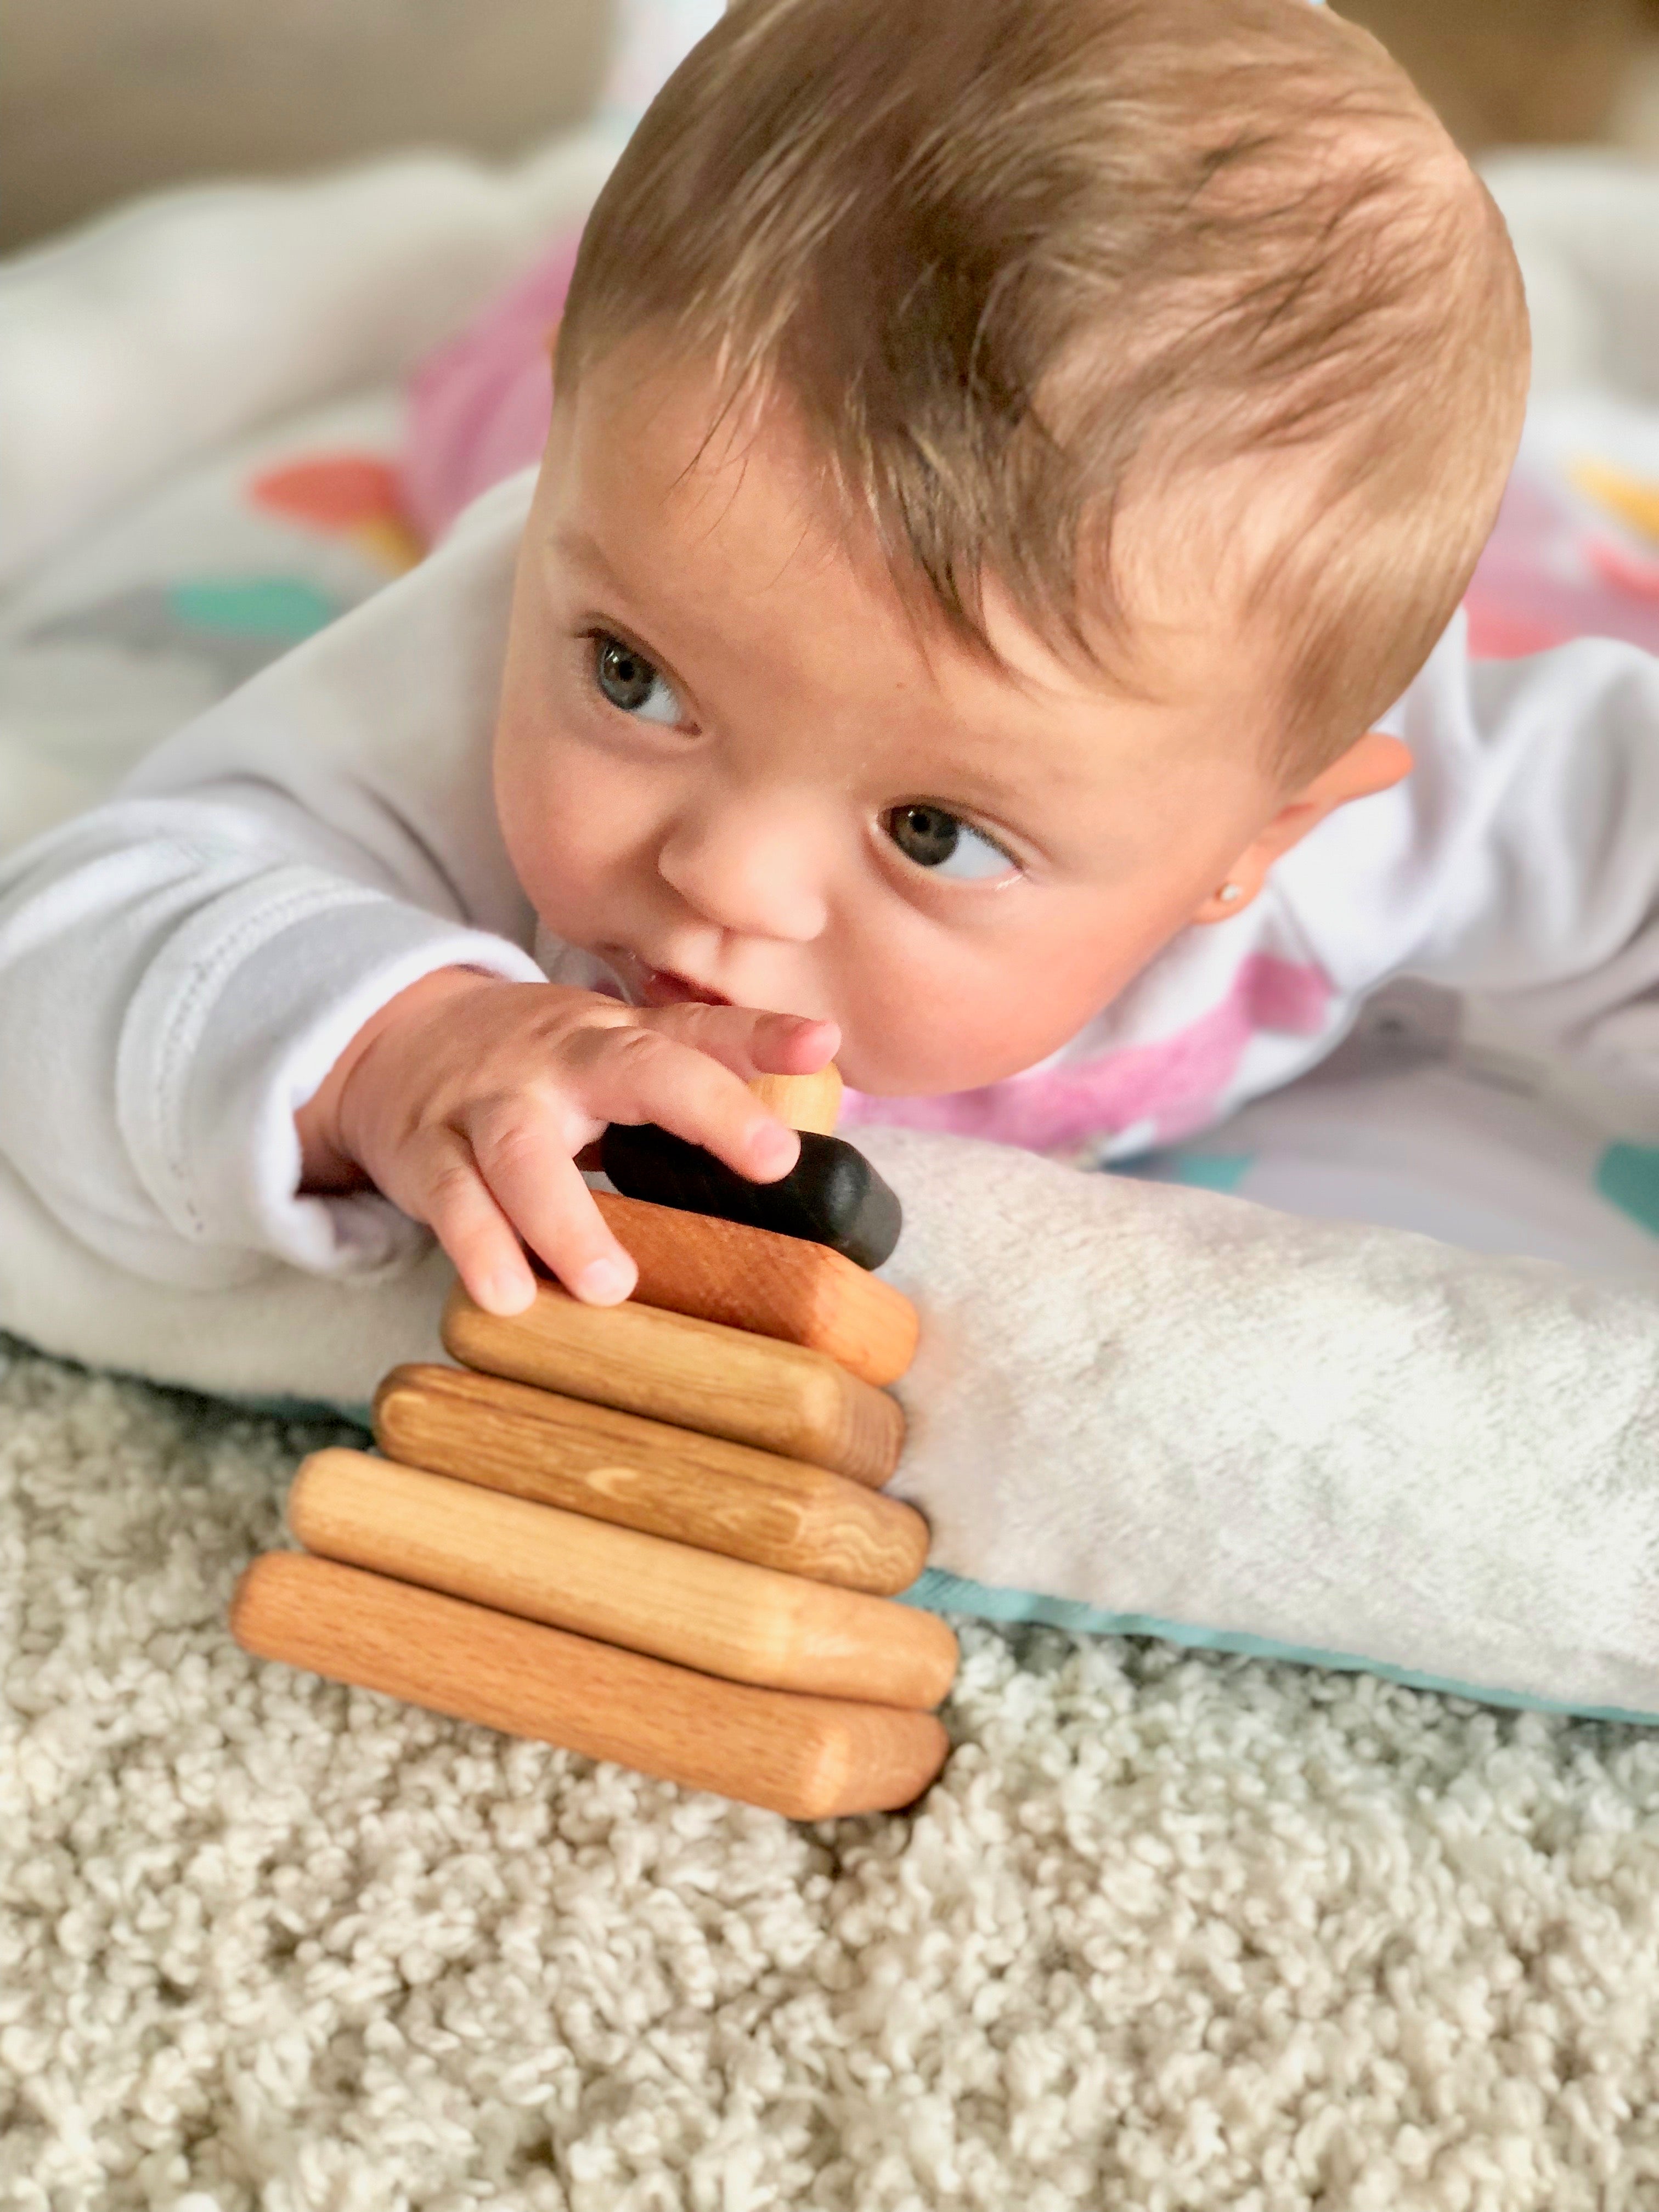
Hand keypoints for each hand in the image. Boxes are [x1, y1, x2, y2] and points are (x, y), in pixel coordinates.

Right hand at [296, 968, 838, 1315]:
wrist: (400, 1043)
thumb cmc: (543, 1062)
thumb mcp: (620, 1046)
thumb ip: (713, 1056)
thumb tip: (825, 1050)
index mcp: (618, 1037)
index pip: (700, 1032)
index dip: (764, 1039)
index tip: (821, 1048)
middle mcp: (559, 1061)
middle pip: (630, 1070)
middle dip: (702, 1106)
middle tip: (768, 1159)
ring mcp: (488, 1105)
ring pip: (523, 1152)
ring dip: (567, 1219)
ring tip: (611, 1285)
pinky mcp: (430, 1156)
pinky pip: (452, 1202)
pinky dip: (479, 1247)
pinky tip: (510, 1295)